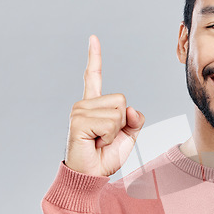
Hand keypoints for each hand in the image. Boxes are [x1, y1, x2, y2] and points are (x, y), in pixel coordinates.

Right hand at [64, 35, 144, 176]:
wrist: (92, 175)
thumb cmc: (106, 156)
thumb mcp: (128, 136)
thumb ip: (134, 120)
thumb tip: (131, 110)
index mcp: (95, 105)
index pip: (95, 77)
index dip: (95, 58)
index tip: (93, 38)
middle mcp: (85, 104)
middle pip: (121, 100)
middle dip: (122, 122)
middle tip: (106, 137)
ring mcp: (80, 111)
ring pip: (118, 112)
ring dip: (115, 131)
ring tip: (100, 141)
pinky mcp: (78, 121)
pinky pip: (111, 122)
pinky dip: (110, 136)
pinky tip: (96, 142)